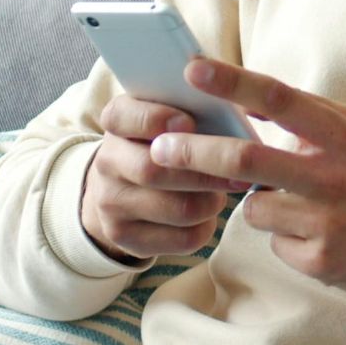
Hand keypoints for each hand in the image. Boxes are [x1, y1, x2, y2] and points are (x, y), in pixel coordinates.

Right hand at [80, 95, 251, 264]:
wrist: (122, 186)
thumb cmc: (162, 140)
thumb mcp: (167, 114)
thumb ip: (192, 106)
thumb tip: (232, 107)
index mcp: (116, 121)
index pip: (123, 116)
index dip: (156, 119)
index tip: (188, 123)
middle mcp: (106, 162)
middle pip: (153, 171)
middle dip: (203, 171)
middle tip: (239, 169)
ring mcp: (110, 202)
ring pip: (176, 208)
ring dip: (211, 201)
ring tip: (225, 191)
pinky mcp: (125, 236)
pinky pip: (181, 238)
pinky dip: (206, 227)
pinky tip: (209, 214)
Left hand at [146, 58, 345, 316]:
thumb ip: (315, 119)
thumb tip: (258, 101)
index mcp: (341, 135)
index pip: (278, 99)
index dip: (231, 82)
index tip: (193, 69)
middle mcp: (331, 175)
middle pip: (245, 157)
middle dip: (194, 152)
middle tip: (159, 150)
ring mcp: (324, 220)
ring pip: (255, 208)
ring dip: (263, 205)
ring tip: (305, 207)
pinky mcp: (321, 259)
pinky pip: (277, 244)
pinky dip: (288, 238)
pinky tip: (325, 237)